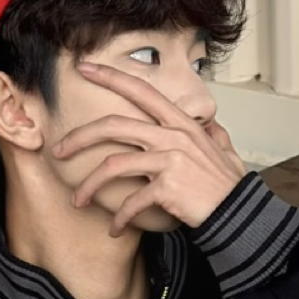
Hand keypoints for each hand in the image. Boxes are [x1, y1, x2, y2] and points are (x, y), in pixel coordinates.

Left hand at [51, 61, 247, 236]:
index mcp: (180, 123)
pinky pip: (131, 201)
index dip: (111, 76)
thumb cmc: (229, 186)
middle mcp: (173, 135)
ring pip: (113, 165)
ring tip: (77, 201)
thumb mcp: (223, 151)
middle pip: (113, 126)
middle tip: (58, 151)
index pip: (142, 90)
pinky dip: (119, 218)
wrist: (239, 214)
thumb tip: (211, 125)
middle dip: (79, 137)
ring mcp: (169, 160)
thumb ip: (212, 135)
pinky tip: (115, 230)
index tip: (85, 69)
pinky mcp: (167, 187)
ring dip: (89, 186)